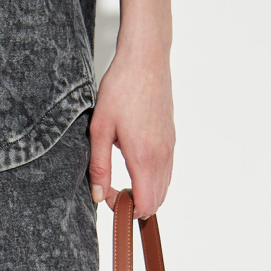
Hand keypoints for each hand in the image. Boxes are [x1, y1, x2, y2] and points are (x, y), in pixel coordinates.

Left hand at [88, 0, 174, 219]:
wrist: (146, 60)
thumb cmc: (121, 89)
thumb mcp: (100, 129)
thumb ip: (99, 166)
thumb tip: (98, 195)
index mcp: (144, 157)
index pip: (145, 204)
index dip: (126, 209)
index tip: (107, 195)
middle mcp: (163, 156)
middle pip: (158, 201)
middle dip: (136, 204)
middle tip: (112, 189)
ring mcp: (170, 147)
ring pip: (164, 186)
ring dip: (146, 192)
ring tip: (122, 178)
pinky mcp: (172, 138)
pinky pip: (167, 171)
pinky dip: (154, 179)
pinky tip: (134, 164)